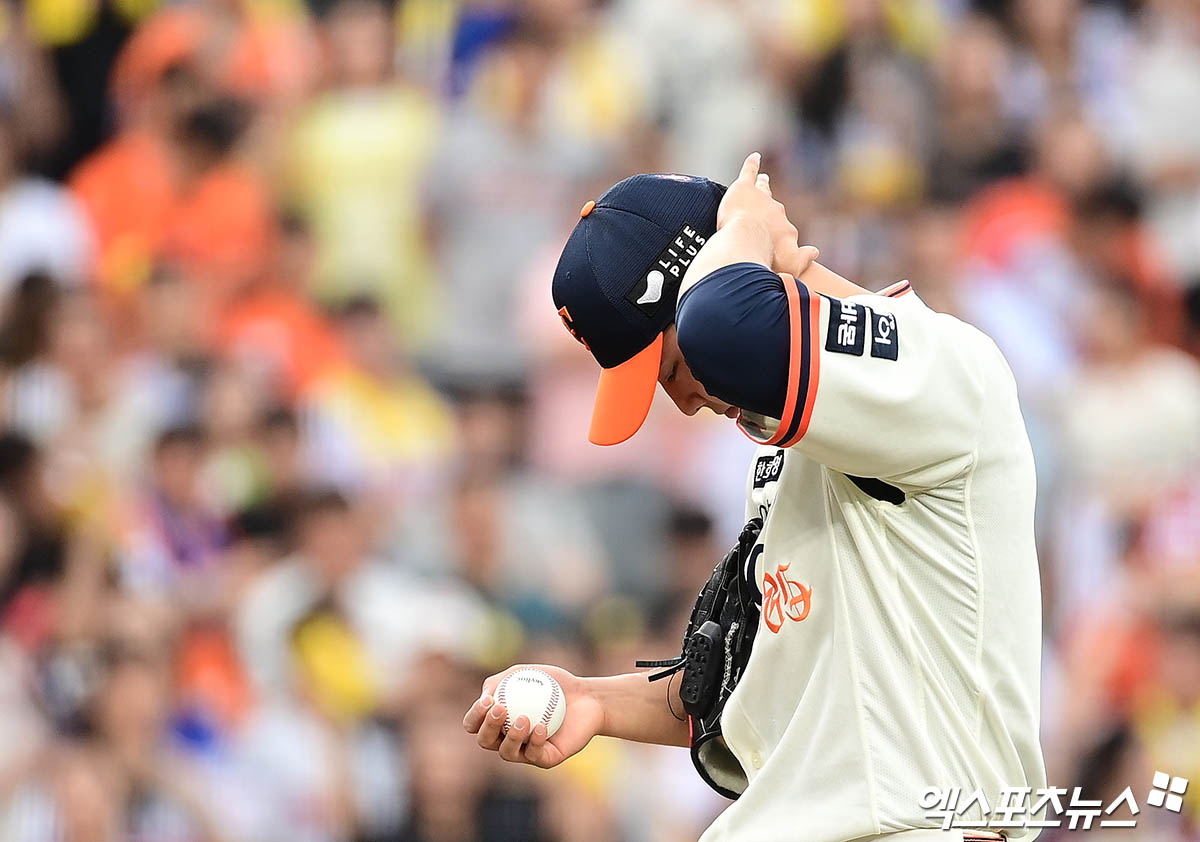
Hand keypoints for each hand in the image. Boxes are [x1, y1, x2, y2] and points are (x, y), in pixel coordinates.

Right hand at [463, 664, 604, 768]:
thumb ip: (500, 680)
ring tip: (523, 719)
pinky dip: (536, 741)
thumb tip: (485, 696)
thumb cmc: (554, 683)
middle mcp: (507, 739)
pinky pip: (534, 755)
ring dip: (511, 736)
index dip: (475, 715)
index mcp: (498, 721)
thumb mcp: (525, 673)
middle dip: (487, 727)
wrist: (587, 697)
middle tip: (500, 709)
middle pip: (485, 740)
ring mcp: (525, 751)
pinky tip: (542, 727)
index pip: (475, 724)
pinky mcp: (545, 760)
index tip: (487, 700)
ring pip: (507, 752)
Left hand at [717, 152, 817, 276]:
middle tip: (769, 204)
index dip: (781, 233)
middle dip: (772, 207)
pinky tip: (754, 157)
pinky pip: (750, 172)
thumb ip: (803, 260)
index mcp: (785, 229)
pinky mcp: (744, 188)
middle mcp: (776, 211)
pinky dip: (752, 164)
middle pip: (774, 208)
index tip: (778, 236)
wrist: (747, 242)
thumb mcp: (789, 264)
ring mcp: (761, 198)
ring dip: (763, 184)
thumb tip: (815, 252)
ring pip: (763, 189)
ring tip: (763, 178)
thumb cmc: (766, 256)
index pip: (784, 229)